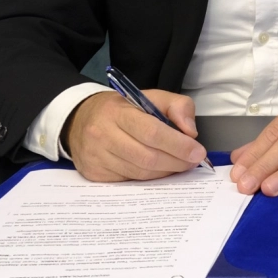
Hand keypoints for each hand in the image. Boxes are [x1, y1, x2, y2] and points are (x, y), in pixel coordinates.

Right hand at [64, 89, 204, 181]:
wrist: (80, 120)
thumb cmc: (122, 109)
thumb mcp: (150, 97)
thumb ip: (177, 107)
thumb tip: (190, 132)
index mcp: (118, 112)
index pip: (152, 132)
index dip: (178, 145)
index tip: (198, 152)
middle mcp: (102, 135)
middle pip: (147, 157)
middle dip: (176, 162)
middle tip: (193, 161)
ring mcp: (96, 157)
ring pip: (140, 173)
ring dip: (165, 172)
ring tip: (179, 164)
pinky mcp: (94, 174)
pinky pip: (129, 181)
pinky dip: (149, 178)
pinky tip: (158, 170)